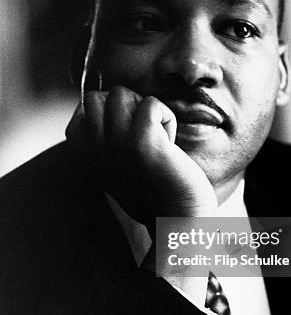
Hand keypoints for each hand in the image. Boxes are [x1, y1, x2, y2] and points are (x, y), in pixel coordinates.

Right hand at [66, 86, 216, 236]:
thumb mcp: (117, 160)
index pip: (86, 104)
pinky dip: (166, 117)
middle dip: (127, 107)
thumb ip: (106, 133)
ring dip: (146, 111)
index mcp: (87, 154)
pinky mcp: (141, 144)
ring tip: (157, 139)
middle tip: (145, 136)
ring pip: (121, 94)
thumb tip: (109, 97)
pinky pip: (151, 104)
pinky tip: (170, 144)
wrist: (179, 220)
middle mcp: (96, 151)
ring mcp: (116, 146)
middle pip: (100, 96)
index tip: (130, 140)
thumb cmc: (154, 189)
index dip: (114, 111)